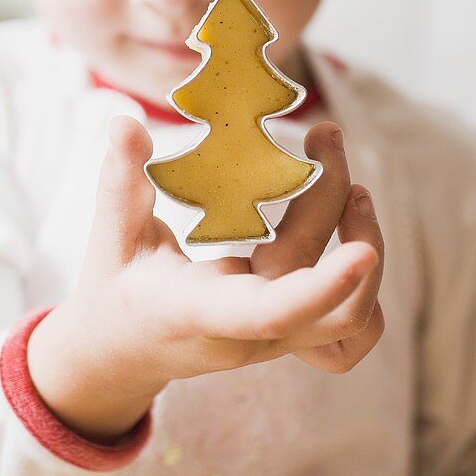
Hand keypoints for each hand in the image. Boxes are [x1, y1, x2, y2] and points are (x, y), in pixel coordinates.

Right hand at [28, 116, 379, 439]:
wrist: (121, 352)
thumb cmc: (115, 289)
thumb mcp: (109, 236)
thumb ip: (119, 181)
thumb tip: (124, 123)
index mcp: (198, 311)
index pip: (270, 312)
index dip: (322, 287)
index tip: (365, 251)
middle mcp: (248, 335)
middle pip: (331, 301)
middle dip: (346, 219)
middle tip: (326, 136)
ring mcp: (275, 340)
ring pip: (353, 317)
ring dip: (364, 246)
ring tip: (352, 183)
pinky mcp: (290, 334)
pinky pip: (350, 334)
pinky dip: (362, 289)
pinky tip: (347, 231)